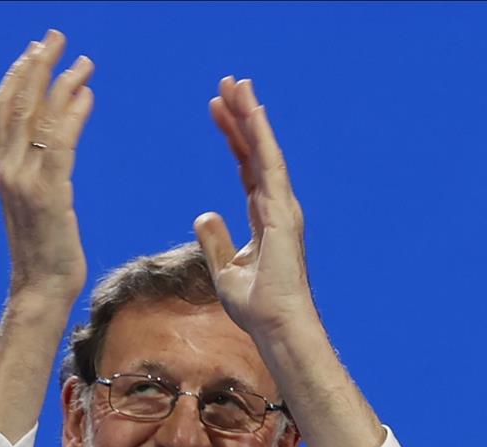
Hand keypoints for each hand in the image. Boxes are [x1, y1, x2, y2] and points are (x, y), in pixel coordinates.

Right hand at [0, 30, 94, 301]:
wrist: (41, 290)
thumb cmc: (46, 253)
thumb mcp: (38, 206)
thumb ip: (40, 175)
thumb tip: (53, 151)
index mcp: (1, 169)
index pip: (2, 110)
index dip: (18, 75)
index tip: (34, 50)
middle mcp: (7, 169)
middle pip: (17, 102)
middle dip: (37, 65)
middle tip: (56, 36)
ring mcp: (25, 181)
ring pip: (39, 117)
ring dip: (62, 82)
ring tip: (84, 60)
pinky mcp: (49, 193)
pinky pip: (61, 142)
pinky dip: (74, 113)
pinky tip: (88, 94)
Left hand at [194, 77, 315, 339]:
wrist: (275, 325)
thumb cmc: (256, 306)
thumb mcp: (225, 270)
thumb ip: (215, 240)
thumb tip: (204, 214)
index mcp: (264, 217)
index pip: (246, 166)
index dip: (233, 136)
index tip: (217, 108)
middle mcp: (277, 205)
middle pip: (256, 150)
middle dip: (242, 115)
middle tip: (227, 82)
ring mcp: (282, 206)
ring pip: (265, 150)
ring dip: (251, 115)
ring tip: (237, 84)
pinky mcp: (282, 212)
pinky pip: (269, 165)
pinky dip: (260, 136)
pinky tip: (251, 111)